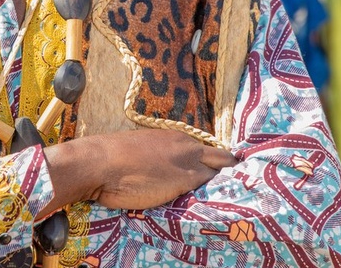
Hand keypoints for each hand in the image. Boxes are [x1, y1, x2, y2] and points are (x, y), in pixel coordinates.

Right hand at [42, 129, 237, 214]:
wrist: (101, 163)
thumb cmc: (112, 158)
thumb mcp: (141, 151)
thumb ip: (160, 158)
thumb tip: (163, 170)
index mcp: (174, 137)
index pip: (206, 150)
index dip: (214, 163)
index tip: (219, 173)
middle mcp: (186, 146)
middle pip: (221, 159)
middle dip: (229, 171)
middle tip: (238, 185)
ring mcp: (188, 163)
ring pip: (219, 174)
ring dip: (226, 185)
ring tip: (239, 196)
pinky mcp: (186, 181)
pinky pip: (210, 189)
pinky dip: (218, 195)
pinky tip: (227, 203)